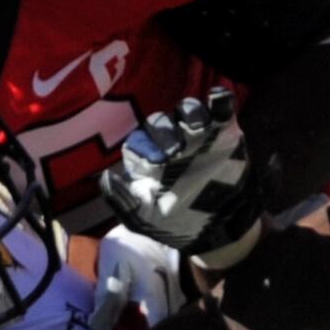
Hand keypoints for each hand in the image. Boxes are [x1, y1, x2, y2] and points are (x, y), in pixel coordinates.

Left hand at [103, 93, 263, 265]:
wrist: (219, 229)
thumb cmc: (177, 223)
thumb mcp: (144, 220)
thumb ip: (122, 201)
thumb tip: (106, 178)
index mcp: (148, 160)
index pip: (138, 142)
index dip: (143, 146)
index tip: (154, 163)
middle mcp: (169, 142)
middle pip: (161, 123)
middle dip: (164, 132)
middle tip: (175, 151)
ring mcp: (196, 135)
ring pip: (188, 110)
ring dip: (191, 113)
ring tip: (197, 128)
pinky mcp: (222, 132)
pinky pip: (220, 107)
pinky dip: (220, 100)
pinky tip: (219, 101)